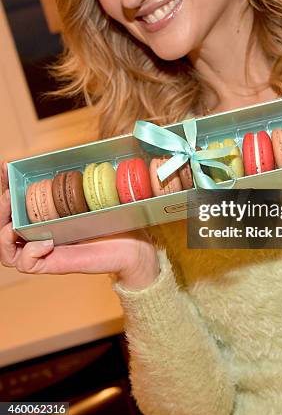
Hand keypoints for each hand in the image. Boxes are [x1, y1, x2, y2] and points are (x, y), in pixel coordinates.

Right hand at [0, 162, 159, 289]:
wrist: (135, 247)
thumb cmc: (117, 220)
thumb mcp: (97, 194)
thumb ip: (83, 178)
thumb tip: (81, 149)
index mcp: (46, 216)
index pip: (16, 203)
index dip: (5, 186)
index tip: (5, 168)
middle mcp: (41, 233)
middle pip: (4, 226)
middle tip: (7, 194)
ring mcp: (47, 251)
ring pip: (7, 251)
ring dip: (3, 234)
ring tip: (13, 222)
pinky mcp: (55, 264)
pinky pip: (27, 264)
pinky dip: (29, 253)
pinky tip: (45, 242)